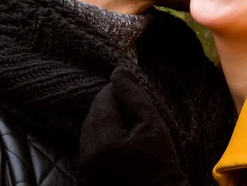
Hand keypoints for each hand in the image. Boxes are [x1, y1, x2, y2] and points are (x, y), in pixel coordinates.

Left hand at [78, 66, 189, 185]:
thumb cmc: (161, 169)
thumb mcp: (154, 128)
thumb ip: (135, 98)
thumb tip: (119, 72)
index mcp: (103, 137)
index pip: (104, 97)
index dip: (121, 93)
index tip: (137, 101)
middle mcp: (87, 152)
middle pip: (94, 113)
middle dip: (113, 108)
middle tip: (136, 118)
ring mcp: (85, 166)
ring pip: (90, 130)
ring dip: (107, 124)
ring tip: (131, 132)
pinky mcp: (87, 176)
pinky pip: (90, 148)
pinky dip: (103, 141)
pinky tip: (121, 147)